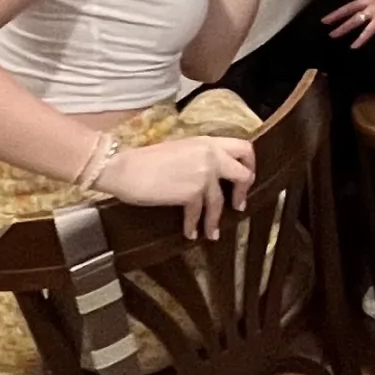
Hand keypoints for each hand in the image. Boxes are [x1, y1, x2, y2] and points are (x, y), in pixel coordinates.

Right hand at [100, 135, 254, 240]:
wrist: (124, 168)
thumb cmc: (145, 160)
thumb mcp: (180, 149)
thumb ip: (200, 157)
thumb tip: (209, 173)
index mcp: (208, 141)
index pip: (244, 147)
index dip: (250, 164)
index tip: (244, 177)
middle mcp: (211, 155)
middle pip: (243, 173)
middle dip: (243, 191)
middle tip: (239, 204)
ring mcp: (204, 174)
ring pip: (221, 201)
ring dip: (215, 220)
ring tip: (212, 233)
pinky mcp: (192, 193)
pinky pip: (199, 213)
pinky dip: (194, 226)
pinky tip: (191, 233)